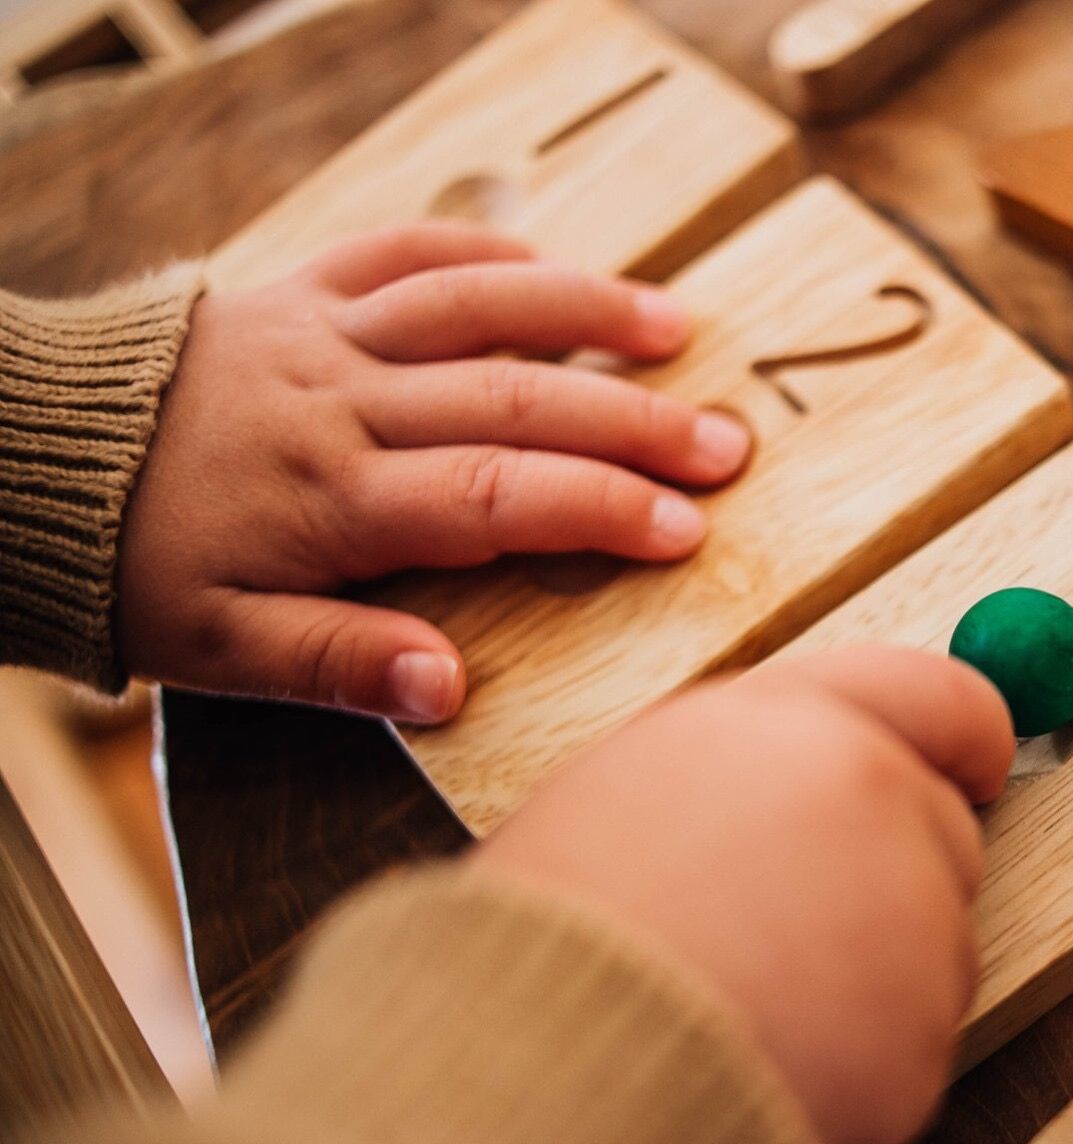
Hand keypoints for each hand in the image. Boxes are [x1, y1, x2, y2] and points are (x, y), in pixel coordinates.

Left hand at [117, 223, 751, 721]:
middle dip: (633, 422)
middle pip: (514, 400)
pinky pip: (401, 250)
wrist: (25, 463)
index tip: (687, 529)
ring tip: (676, 326)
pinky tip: (550, 264)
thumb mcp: (218, 650)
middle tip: (728, 442)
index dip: (600, 510)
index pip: (496, 498)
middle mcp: (345, 404)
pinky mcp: (298, 289)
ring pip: (474, 308)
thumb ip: (337, 666)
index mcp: (334, 499)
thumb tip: (452, 690)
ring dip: (582, 313)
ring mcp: (324, 334)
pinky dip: (480, 251)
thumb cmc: (135, 568)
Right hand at [475, 646, 1015, 1143]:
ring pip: (931, 944)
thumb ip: (749, 764)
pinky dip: (861, 1061)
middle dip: (888, 874)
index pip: (939, 696)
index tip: (980, 760)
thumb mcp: (631, 783)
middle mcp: (877, 806)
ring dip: (870, 973)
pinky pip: (913, 1044)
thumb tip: (815, 779)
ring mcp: (914, 925)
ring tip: (743, 1001)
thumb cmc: (558, 932)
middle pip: (938, 829)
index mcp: (797, 727)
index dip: (965, 734)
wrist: (544, 1074)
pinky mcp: (925, 1039)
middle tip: (783, 927)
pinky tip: (764, 1063)